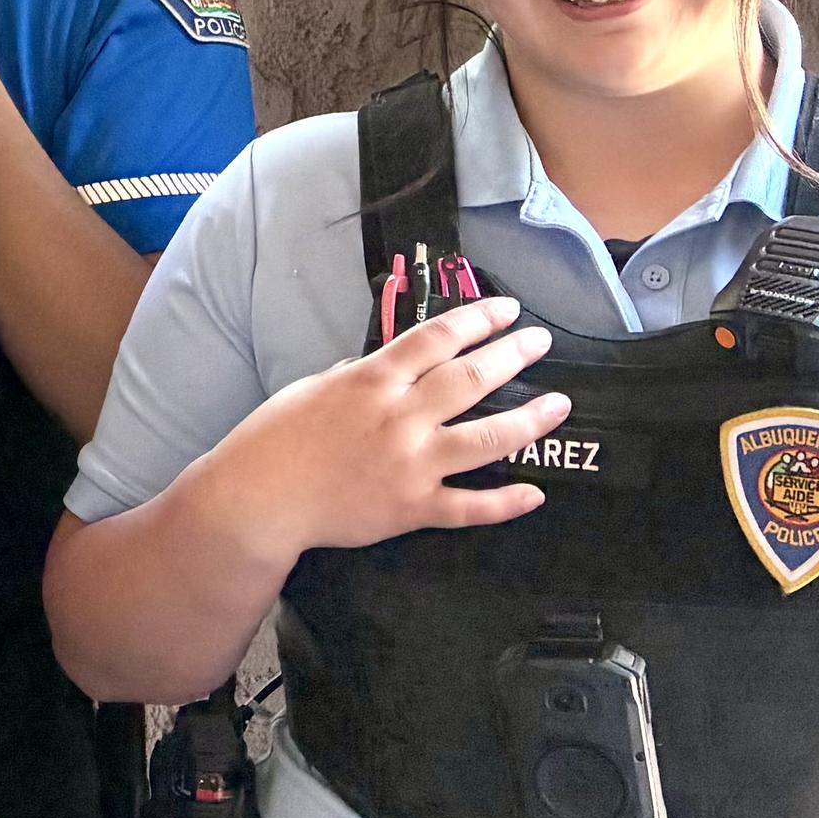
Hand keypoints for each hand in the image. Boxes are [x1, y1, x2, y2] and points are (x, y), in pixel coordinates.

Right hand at [198, 296, 564, 556]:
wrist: (259, 499)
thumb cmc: (275, 438)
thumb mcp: (313, 388)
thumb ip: (357, 377)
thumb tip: (389, 367)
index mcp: (374, 381)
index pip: (438, 338)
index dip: (478, 318)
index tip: (506, 309)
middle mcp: (401, 417)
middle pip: (472, 377)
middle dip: (514, 355)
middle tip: (541, 340)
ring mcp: (412, 464)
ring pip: (486, 439)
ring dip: (529, 420)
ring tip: (559, 405)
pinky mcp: (413, 508)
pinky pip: (469, 507)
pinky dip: (505, 502)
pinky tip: (535, 492)